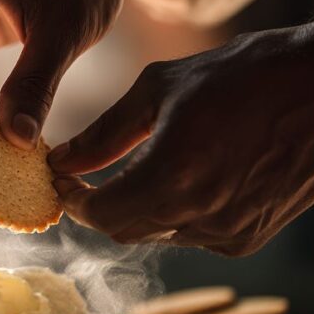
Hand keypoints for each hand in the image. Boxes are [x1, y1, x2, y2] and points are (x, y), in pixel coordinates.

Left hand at [50, 21, 313, 254]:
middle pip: (123, 230)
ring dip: (137, 208)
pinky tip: (184, 178)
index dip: (73, 200)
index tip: (63, 179)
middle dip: (99, 205)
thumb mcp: (162, 89)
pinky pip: (192, 236)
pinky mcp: (250, 238)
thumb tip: (63, 161)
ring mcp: (229, 232)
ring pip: (157, 234)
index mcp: (174, 176)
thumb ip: (105, 133)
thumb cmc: (247, 75)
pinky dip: (175, 214)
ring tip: (138, 169)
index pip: (100, 214)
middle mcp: (200, 215)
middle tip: (87, 177)